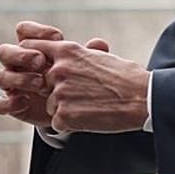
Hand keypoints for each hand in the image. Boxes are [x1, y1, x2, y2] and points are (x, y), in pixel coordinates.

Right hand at [0, 22, 107, 129]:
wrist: (73, 108)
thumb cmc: (76, 79)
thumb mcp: (83, 66)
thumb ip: (89, 55)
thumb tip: (99, 44)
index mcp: (32, 48)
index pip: (23, 31)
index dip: (36, 31)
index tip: (58, 38)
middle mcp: (17, 64)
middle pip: (4, 51)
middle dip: (22, 54)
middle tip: (41, 60)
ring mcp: (12, 85)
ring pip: (1, 77)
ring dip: (20, 79)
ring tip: (41, 83)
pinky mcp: (12, 105)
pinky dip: (9, 102)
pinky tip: (26, 102)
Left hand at [21, 39, 148, 134]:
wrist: (142, 98)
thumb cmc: (126, 77)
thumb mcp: (97, 56)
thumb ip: (74, 57)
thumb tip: (62, 58)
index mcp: (67, 51)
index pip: (32, 48)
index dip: (36, 60)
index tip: (41, 68)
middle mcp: (58, 70)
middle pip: (43, 84)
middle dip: (58, 91)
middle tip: (84, 95)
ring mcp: (60, 93)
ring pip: (51, 106)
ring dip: (66, 110)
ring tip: (91, 106)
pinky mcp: (63, 115)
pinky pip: (58, 124)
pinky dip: (71, 125)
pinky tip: (90, 118)